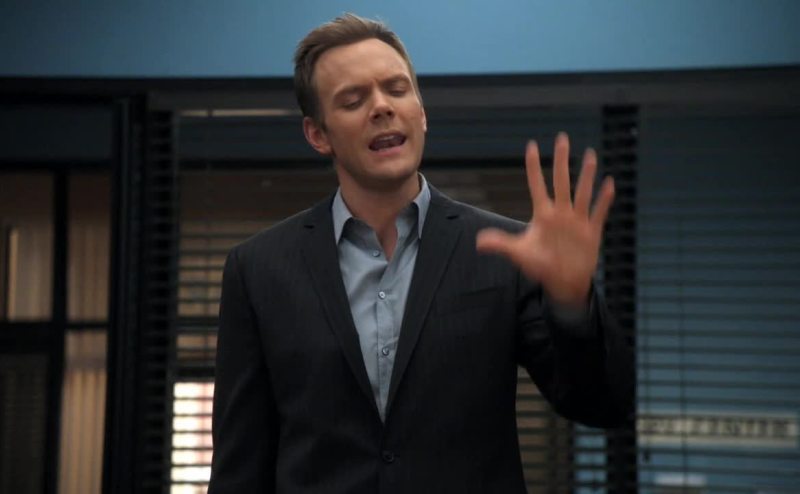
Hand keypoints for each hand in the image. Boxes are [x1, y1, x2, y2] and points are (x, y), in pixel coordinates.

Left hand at [476, 132, 614, 306]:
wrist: (564, 283)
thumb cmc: (541, 266)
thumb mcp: (519, 254)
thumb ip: (501, 245)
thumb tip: (478, 242)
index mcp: (542, 215)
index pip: (537, 185)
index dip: (533, 167)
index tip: (531, 146)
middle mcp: (560, 213)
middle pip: (561, 181)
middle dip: (561, 160)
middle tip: (562, 138)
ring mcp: (577, 221)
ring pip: (582, 192)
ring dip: (586, 175)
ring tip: (590, 154)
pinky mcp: (592, 231)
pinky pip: (599, 212)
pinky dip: (604, 199)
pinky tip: (609, 183)